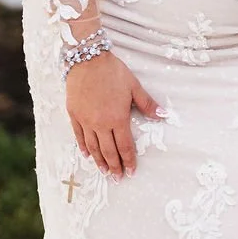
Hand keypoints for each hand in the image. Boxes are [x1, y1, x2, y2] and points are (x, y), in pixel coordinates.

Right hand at [65, 52, 162, 178]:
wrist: (88, 60)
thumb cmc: (113, 72)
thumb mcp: (134, 86)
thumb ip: (147, 104)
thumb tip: (163, 115)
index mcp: (118, 118)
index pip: (124, 146)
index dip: (128, 160)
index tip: (131, 171)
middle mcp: (101, 124)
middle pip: (109, 151)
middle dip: (114, 166)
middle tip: (118, 178)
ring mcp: (86, 121)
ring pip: (93, 147)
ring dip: (100, 161)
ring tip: (104, 172)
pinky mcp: (74, 115)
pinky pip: (79, 136)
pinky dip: (84, 147)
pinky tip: (88, 155)